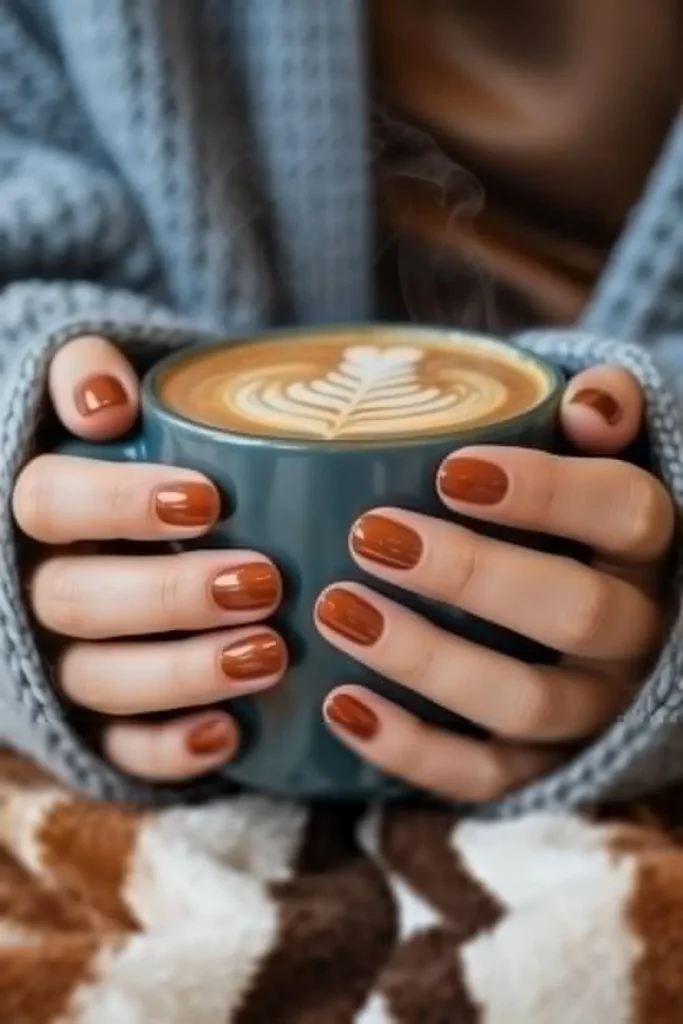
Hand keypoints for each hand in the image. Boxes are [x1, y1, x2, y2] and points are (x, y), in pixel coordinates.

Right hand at [13, 336, 285, 781]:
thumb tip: (103, 401)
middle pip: (74, 600)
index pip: (48, 501)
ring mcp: (64, 658)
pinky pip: (116, 749)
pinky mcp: (97, 719)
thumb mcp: (106, 398)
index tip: (208, 499)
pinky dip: (167, 750)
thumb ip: (89, 373)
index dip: (119, 502)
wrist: (125, 521)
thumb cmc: (135, 454)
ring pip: (98, 680)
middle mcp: (39, 586)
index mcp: (40, 506)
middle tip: (262, 582)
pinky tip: (229, 735)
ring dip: (182, 673)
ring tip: (270, 654)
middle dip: (169, 595)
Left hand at [315, 366, 673, 801]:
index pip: (625, 514)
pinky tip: (341, 705)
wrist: (592, 617)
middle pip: (575, 613)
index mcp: (647, 549)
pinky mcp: (545, 767)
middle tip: (370, 537)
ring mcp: (594, 710)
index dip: (545, 492)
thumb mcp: (595, 458)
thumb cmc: (570, 521)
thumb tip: (590, 404)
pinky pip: (487, 778)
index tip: (449, 470)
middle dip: (469, 575)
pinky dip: (412, 750)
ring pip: (526, 703)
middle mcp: (635, 635)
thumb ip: (603, 413)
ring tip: (338, 611)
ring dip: (427, 660)